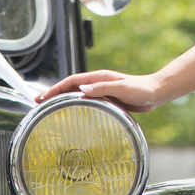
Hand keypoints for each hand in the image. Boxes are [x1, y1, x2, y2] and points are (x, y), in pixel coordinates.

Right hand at [34, 70, 164, 112]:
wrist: (155, 93)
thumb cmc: (141, 89)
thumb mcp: (121, 88)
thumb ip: (103, 88)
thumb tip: (82, 90)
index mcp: (98, 78)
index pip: (71, 82)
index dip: (55, 89)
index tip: (42, 97)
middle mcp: (98, 83)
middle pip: (70, 88)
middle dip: (54, 94)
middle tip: (39, 104)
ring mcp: (102, 91)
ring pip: (77, 95)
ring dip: (63, 100)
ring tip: (50, 110)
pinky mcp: (107, 100)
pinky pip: (87, 103)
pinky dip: (76, 106)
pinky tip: (73, 115)